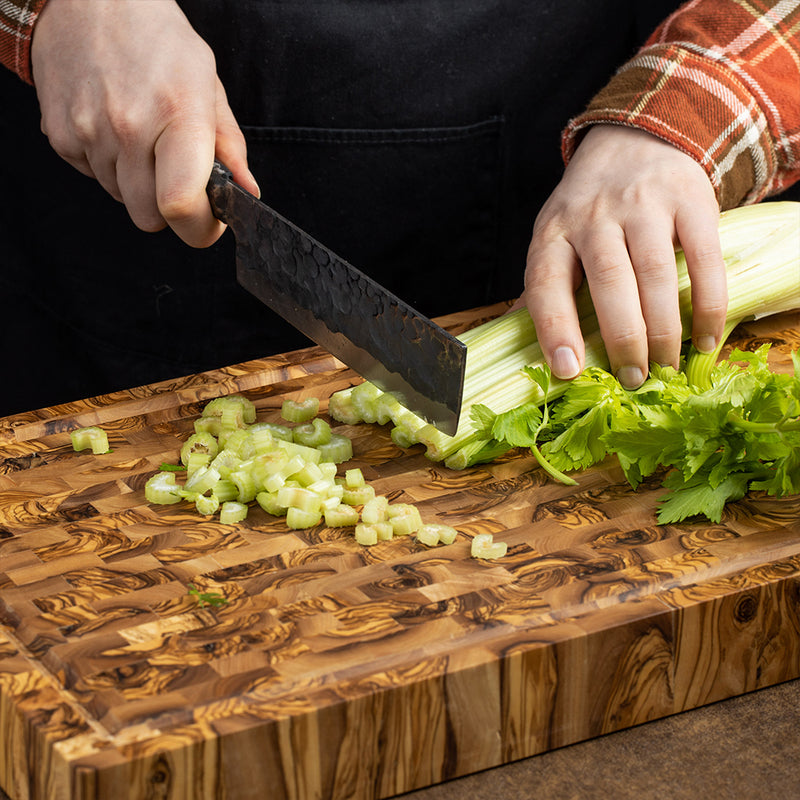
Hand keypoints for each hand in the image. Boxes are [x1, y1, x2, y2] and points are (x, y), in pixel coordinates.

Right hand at [30, 0, 258, 246]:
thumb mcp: (207, 84)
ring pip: (122, 200)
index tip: (211, 222)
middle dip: (170, 208)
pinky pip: (94, 179)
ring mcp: (89, 132)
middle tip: (177, 175)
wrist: (85, 0)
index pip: (180, 204)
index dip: (200, 228)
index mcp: (177, 113)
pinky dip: (109, 166)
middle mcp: (128, 126)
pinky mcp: (60, 136)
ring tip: (143, 137)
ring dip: (138, 184)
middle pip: (150, 218)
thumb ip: (229, 146)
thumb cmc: (157, 40)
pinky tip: (114, 128)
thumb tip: (248, 193)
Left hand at [520, 125, 727, 388]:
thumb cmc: (589, 206)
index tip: (568, 370)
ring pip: (654, 273)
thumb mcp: (555, 236)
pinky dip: (708, 303)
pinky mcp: (690, 199)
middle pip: (608, 282)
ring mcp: (643, 204)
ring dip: (663, 330)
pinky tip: (706, 337)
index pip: (546, 283)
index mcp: (553, 232)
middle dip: (622, 338)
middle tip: (632, 379)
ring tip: (665, 367)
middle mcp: (594, 216)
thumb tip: (524, 343)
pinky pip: (703, 259)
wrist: (635, 137)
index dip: (555, 329)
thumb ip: (546, 287)